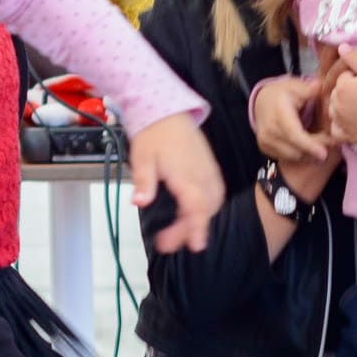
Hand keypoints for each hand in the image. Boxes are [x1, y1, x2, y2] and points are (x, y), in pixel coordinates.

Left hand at [126, 113, 223, 257]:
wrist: (167, 111)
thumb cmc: (153, 133)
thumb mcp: (142, 157)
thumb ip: (144, 181)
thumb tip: (139, 201)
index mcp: (186, 174)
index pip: (197, 206)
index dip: (197, 227)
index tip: (195, 245)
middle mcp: (202, 174)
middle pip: (206, 209)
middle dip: (191, 229)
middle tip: (167, 242)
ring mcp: (209, 171)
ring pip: (214, 202)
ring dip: (200, 219)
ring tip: (180, 231)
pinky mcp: (210, 168)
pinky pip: (216, 192)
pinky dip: (208, 207)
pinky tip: (195, 213)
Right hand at [250, 73, 334, 171]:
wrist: (262, 102)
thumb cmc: (282, 94)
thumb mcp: (295, 87)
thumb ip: (309, 89)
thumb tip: (319, 86)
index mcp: (278, 113)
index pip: (294, 134)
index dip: (309, 145)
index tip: (324, 153)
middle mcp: (269, 129)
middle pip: (296, 148)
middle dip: (316, 148)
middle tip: (332, 142)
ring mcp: (265, 141)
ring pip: (293, 155)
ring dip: (309, 152)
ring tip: (321, 142)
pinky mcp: (265, 148)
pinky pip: (287, 157)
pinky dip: (300, 154)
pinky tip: (308, 145)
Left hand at [319, 46, 356, 147]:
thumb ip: (355, 58)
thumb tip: (341, 46)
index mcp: (342, 86)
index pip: (343, 79)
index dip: (355, 80)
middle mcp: (336, 103)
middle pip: (336, 95)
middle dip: (347, 94)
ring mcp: (340, 121)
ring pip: (334, 111)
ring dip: (342, 110)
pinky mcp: (345, 135)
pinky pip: (335, 131)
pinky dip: (341, 128)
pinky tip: (353, 124)